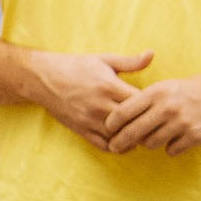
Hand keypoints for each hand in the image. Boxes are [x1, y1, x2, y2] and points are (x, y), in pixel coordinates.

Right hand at [30, 51, 151, 147]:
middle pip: (133, 122)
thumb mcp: (103, 59)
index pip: (142, 102)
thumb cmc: (75, 66)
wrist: (43, 78)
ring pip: (120, 137)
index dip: (153, 105)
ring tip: (141, 132)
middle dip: (146, 123)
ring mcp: (89, 120)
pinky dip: (117, 146)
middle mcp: (100, 105)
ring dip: (133, 137)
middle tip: (154, 122)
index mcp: (109, 86)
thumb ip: (130, 61)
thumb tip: (152, 54)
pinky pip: (104, 145)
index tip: (157, 104)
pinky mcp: (80, 130)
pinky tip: (123, 139)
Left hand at [103, 71, 200, 155]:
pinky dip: (170, 147)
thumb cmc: (183, 92)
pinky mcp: (195, 135)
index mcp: (156, 93)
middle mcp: (168, 107)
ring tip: (151, 137)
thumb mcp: (161, 88)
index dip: (110, 125)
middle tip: (114, 146)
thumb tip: (111, 122)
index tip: (107, 130)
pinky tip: (173, 140)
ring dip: (148, 143)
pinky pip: (170, 150)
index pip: (122, 112)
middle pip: (132, 132)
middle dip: (119, 142)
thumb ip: (138, 102)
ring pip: (150, 143)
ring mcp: (182, 122)